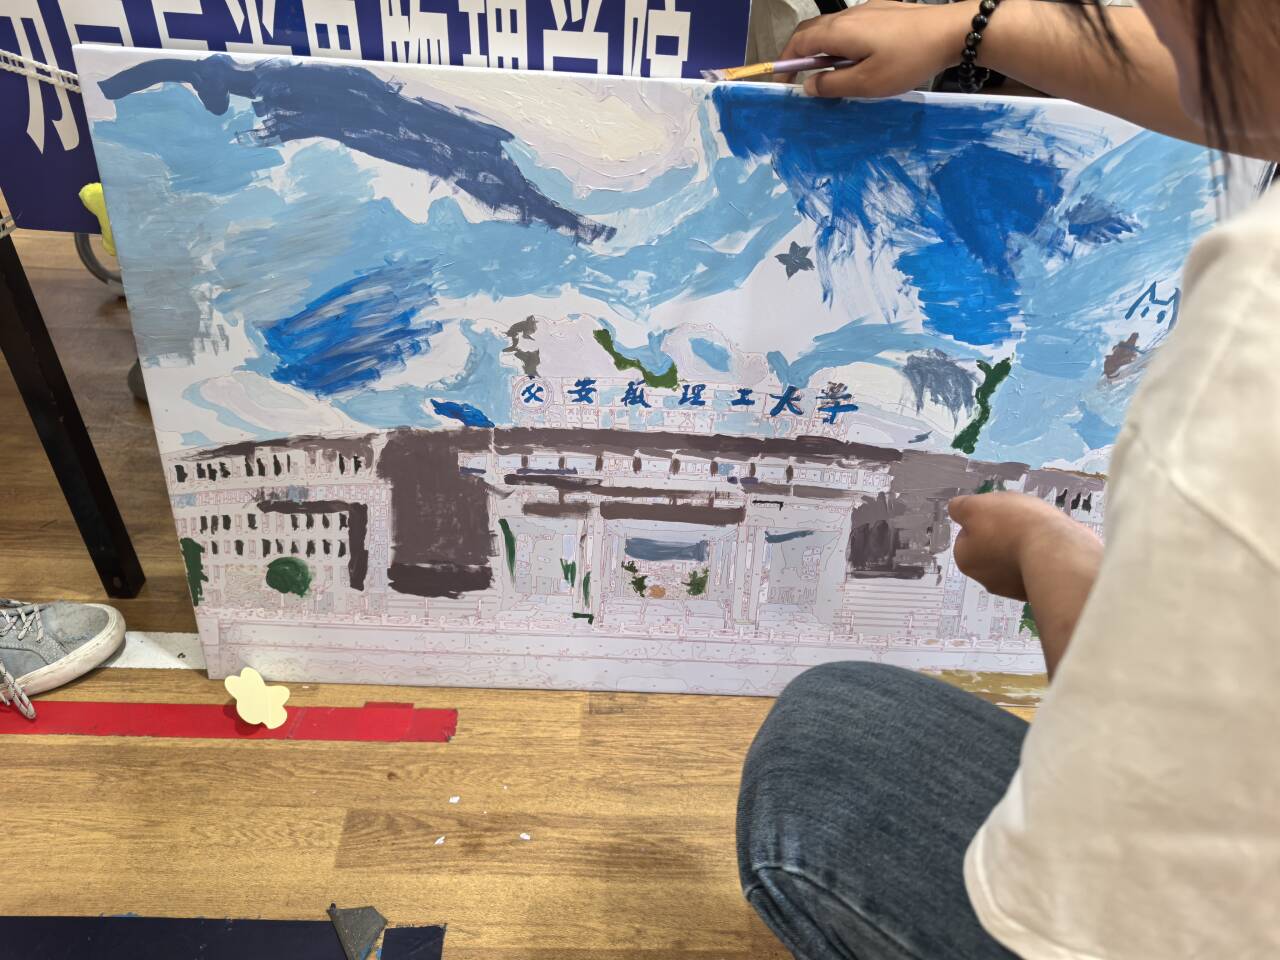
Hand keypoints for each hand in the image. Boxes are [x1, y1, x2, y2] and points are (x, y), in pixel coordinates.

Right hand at [779, 0, 973, 97]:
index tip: (782, 84)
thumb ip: (832, 84)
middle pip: (810, 31)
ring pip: (831, 28)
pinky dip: (841, 43)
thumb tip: (808, 84)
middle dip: (799, 54)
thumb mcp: (866, 83)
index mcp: (838, 32)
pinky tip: (856, 59)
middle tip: (801, 79)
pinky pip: (850, 26)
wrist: (950, 32)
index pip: (797, 43)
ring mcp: (866, 10)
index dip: (785, 63)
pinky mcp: (882, 11)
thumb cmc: (907, 60)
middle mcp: (847, 16)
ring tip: (831, 74)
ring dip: (822, 50)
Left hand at [948, 492, 1093, 600]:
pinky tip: (1052, 547)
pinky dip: (1043, 558)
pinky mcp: (1040, 591)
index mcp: (966, 561)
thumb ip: (960, 508)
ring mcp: (1014, 590)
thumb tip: (957, 512)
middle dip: (1004, 536)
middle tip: (1020, 522)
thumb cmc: (1012, 526)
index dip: (983, 520)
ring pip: (1016, 559)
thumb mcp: (976, 506)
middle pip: (992, 549)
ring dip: (1025, 547)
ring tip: (1040, 533)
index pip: (968, 536)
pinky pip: (1037, 569)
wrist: (1057, 552)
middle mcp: (985, 580)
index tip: (998, 515)